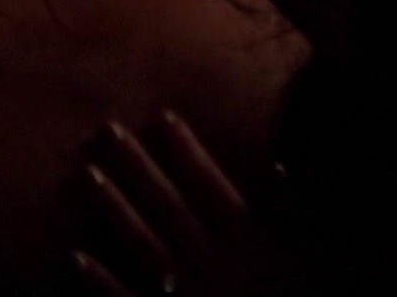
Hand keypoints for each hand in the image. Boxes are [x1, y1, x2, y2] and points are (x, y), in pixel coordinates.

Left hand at [70, 110, 293, 295]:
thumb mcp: (321, 258)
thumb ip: (297, 211)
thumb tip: (278, 162)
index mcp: (250, 244)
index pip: (212, 186)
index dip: (187, 151)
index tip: (162, 117)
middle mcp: (213, 264)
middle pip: (169, 205)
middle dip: (138, 165)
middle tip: (107, 129)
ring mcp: (185, 296)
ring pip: (143, 243)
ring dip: (114, 208)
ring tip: (87, 173)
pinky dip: (100, 281)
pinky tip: (75, 257)